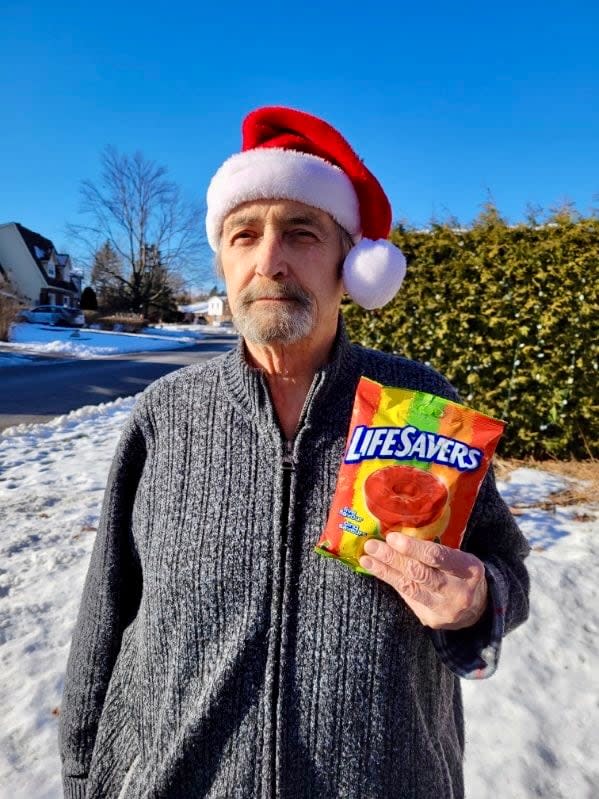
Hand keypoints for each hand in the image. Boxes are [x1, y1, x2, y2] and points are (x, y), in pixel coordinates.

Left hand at [359, 532, 487, 630]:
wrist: (478, 609)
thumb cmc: (462, 574)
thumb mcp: (459, 558)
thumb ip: (436, 550)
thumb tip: (399, 535)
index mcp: (468, 569)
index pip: (437, 557)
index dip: (413, 548)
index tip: (392, 537)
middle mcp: (457, 591)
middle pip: (419, 573)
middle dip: (392, 558)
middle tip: (372, 545)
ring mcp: (444, 608)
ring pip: (409, 587)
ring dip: (385, 571)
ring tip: (366, 558)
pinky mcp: (431, 619)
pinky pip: (407, 597)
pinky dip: (391, 581)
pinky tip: (377, 570)